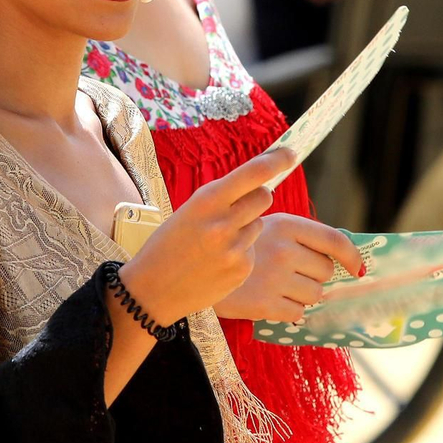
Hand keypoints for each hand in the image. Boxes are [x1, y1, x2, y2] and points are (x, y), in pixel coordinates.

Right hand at [121, 149, 294, 327]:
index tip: (290, 153)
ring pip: (259, 225)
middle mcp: (223, 222)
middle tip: (240, 207)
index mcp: (207, 200)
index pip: (253, 173)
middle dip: (257, 197)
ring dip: (246, 228)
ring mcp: (234, 248)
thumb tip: (259, 184)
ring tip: (218, 243)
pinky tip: (217, 263)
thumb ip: (222, 199)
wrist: (152, 289)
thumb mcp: (189, 212)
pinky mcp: (241, 269)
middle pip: (264, 196)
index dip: (276, 160)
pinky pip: (252, 251)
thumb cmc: (168, 245)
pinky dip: (241, 254)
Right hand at [216, 214, 363, 322]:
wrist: (194, 268)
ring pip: (315, 295)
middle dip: (315, 275)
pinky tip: (271, 300)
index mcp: (286, 225)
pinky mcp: (265, 304)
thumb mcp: (265, 225)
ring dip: (303, 295)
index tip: (358, 269)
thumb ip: (300, 235)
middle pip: (326, 272)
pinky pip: (298, 313)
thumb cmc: (236, 246)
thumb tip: (343, 251)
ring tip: (280, 287)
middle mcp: (284, 250)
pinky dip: (290, 311)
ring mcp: (275, 278)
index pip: (334, 241)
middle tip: (292, 273)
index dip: (352, 257)